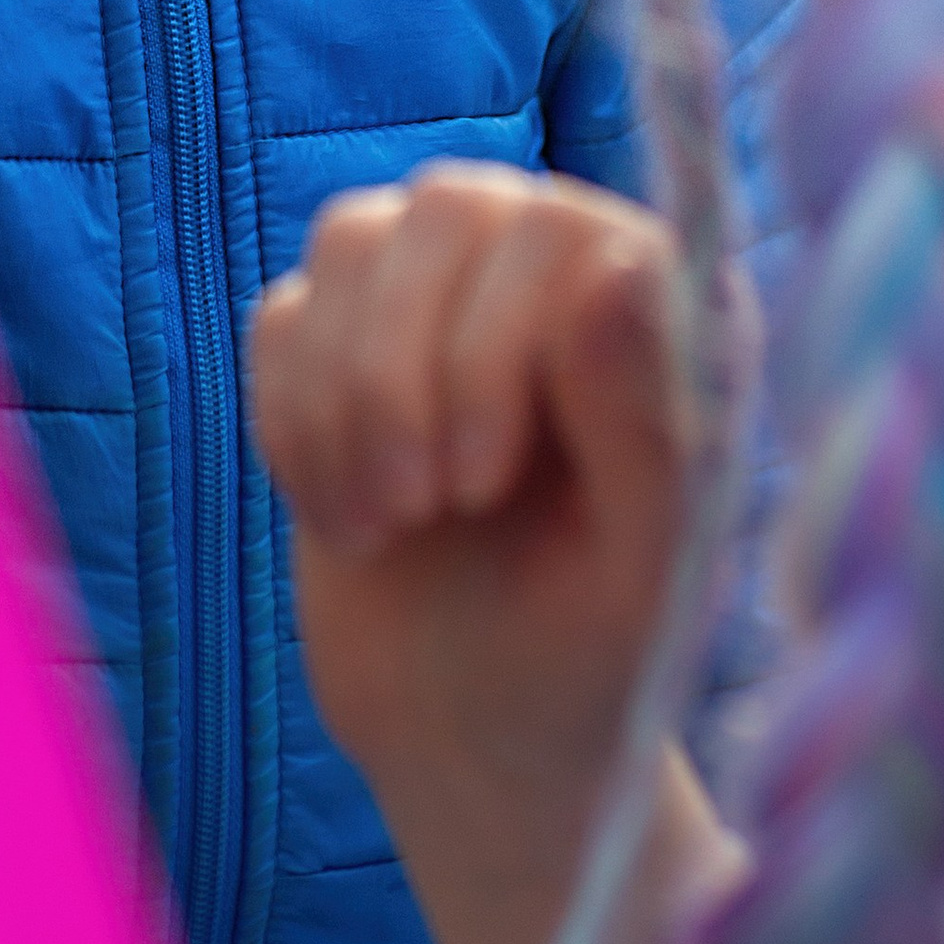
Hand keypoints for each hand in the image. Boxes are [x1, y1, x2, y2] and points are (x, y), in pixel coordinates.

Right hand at [252, 165, 732, 943]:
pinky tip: (346, 513)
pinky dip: (292, 420)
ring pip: (355, 237)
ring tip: (389, 519)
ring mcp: (445, 287)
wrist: (474, 736)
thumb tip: (623, 264)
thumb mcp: (638, 571)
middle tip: (427, 508)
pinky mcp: (345, 336)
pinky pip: (284, 311)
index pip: (560, 230)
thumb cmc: (591, 657)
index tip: (485, 480)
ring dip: (344, 396)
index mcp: (660, 308)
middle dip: (409, 371)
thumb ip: (648, 420)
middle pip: (448, 208)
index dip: (498, 342)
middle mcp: (556, 263)